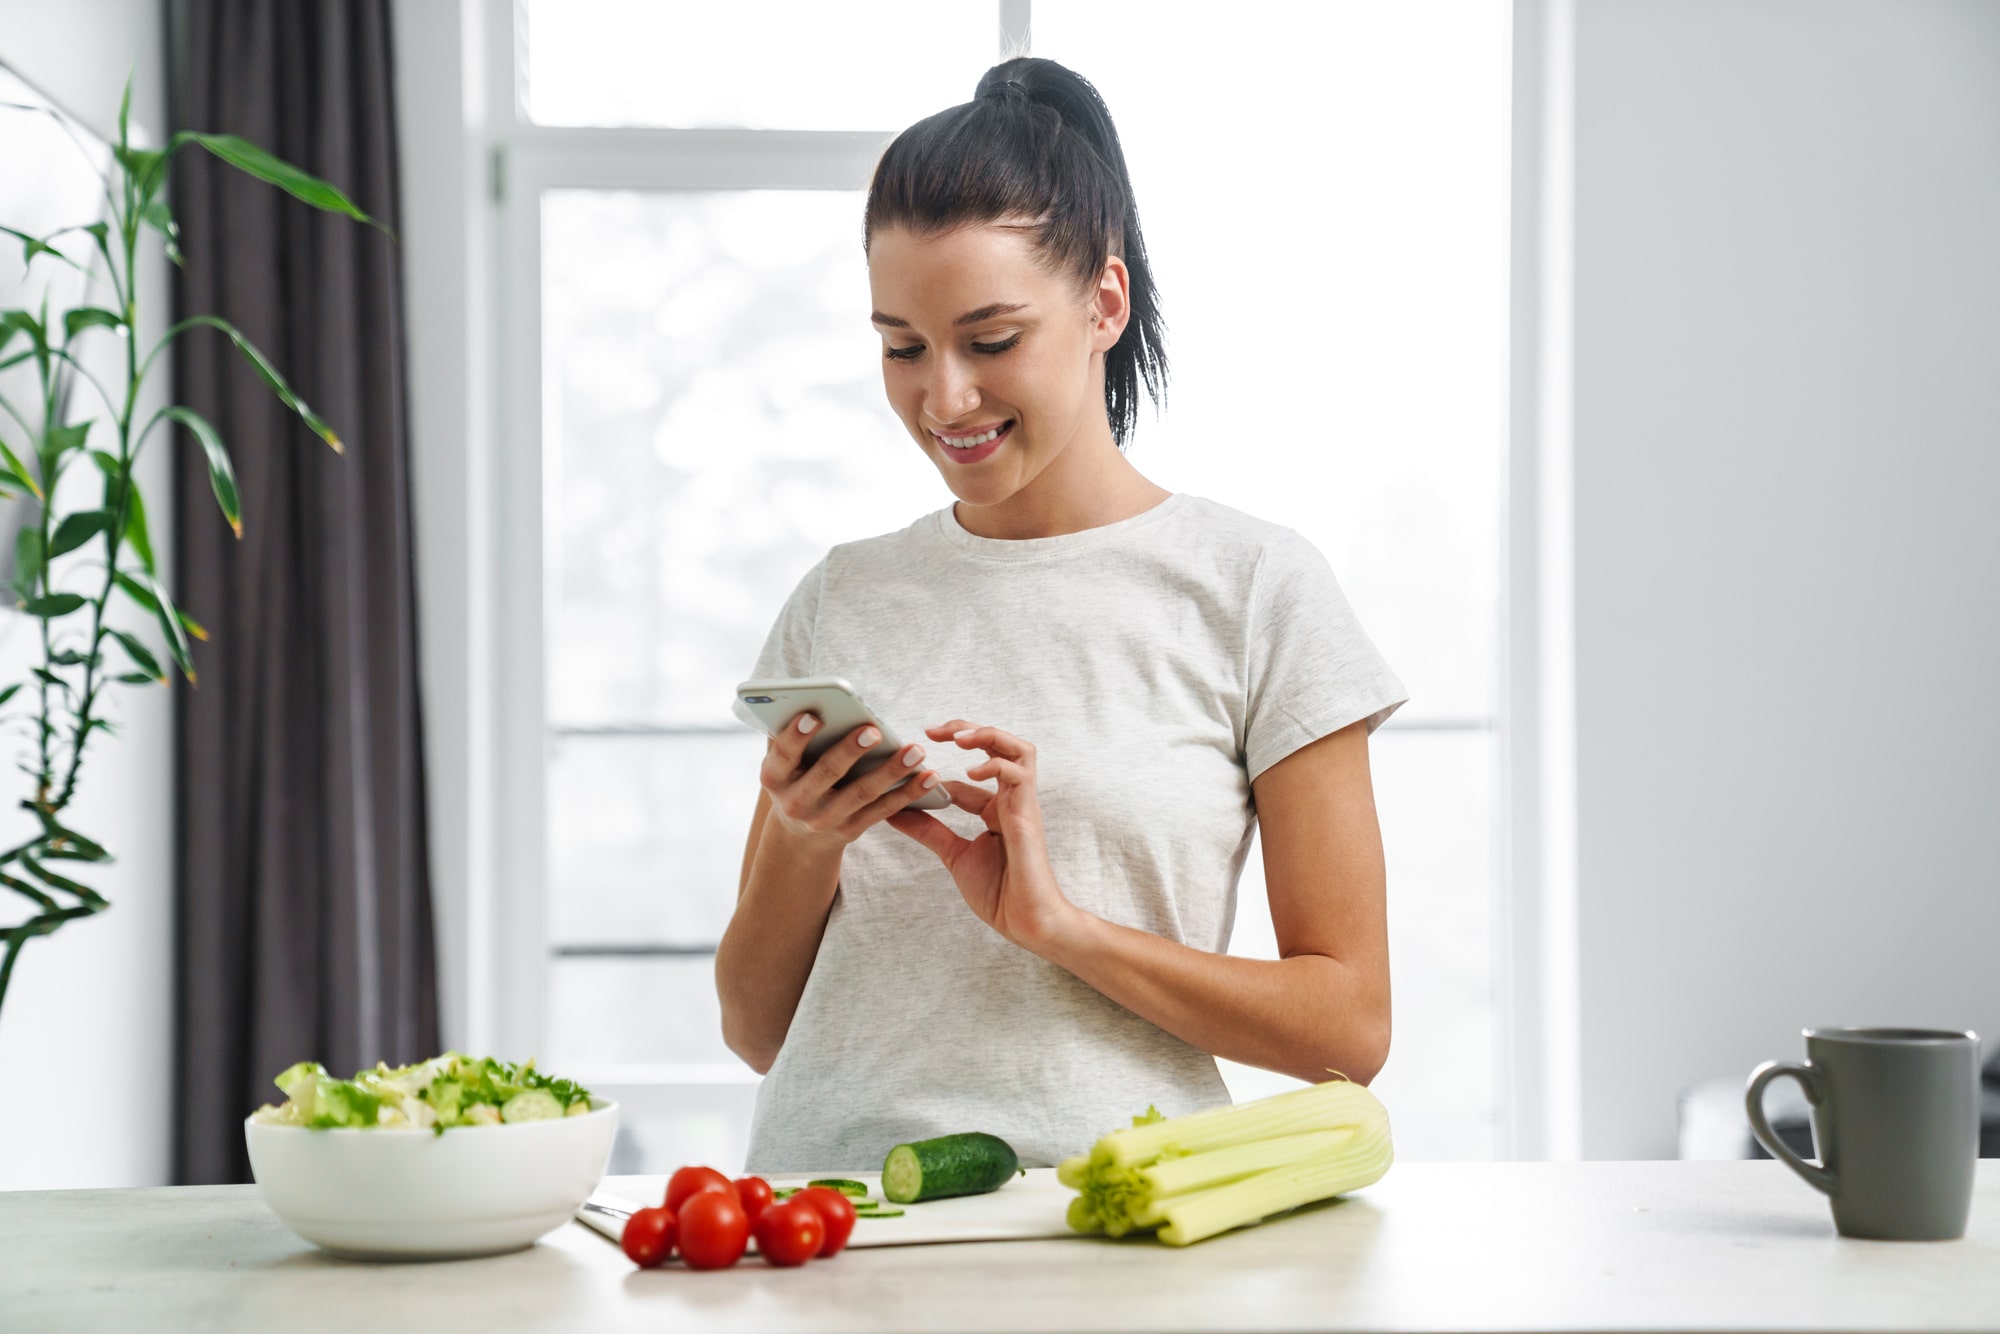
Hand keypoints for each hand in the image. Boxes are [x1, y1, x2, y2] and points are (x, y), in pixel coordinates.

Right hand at [760, 711, 941, 846]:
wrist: (799, 837)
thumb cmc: (796, 779)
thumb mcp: (783, 763)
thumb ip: (793, 736)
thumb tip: (813, 699)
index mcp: (774, 777)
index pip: (784, 754)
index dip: (797, 735)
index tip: (814, 715)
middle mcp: (796, 802)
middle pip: (826, 773)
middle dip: (850, 751)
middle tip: (873, 730)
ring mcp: (824, 820)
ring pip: (861, 793)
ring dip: (891, 771)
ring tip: (915, 750)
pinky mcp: (850, 831)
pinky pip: (883, 810)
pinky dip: (908, 793)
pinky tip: (928, 776)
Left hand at [886, 720, 1079, 951]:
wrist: (1026, 921)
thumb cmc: (999, 892)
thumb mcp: (954, 855)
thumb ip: (928, 831)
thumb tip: (893, 813)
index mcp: (995, 810)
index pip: (966, 777)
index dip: (936, 772)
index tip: (905, 771)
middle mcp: (1010, 800)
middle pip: (998, 745)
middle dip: (967, 730)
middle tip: (932, 730)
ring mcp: (1022, 804)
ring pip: (1017, 748)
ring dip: (987, 735)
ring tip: (956, 737)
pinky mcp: (1027, 813)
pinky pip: (1019, 774)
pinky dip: (995, 764)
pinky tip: (970, 771)